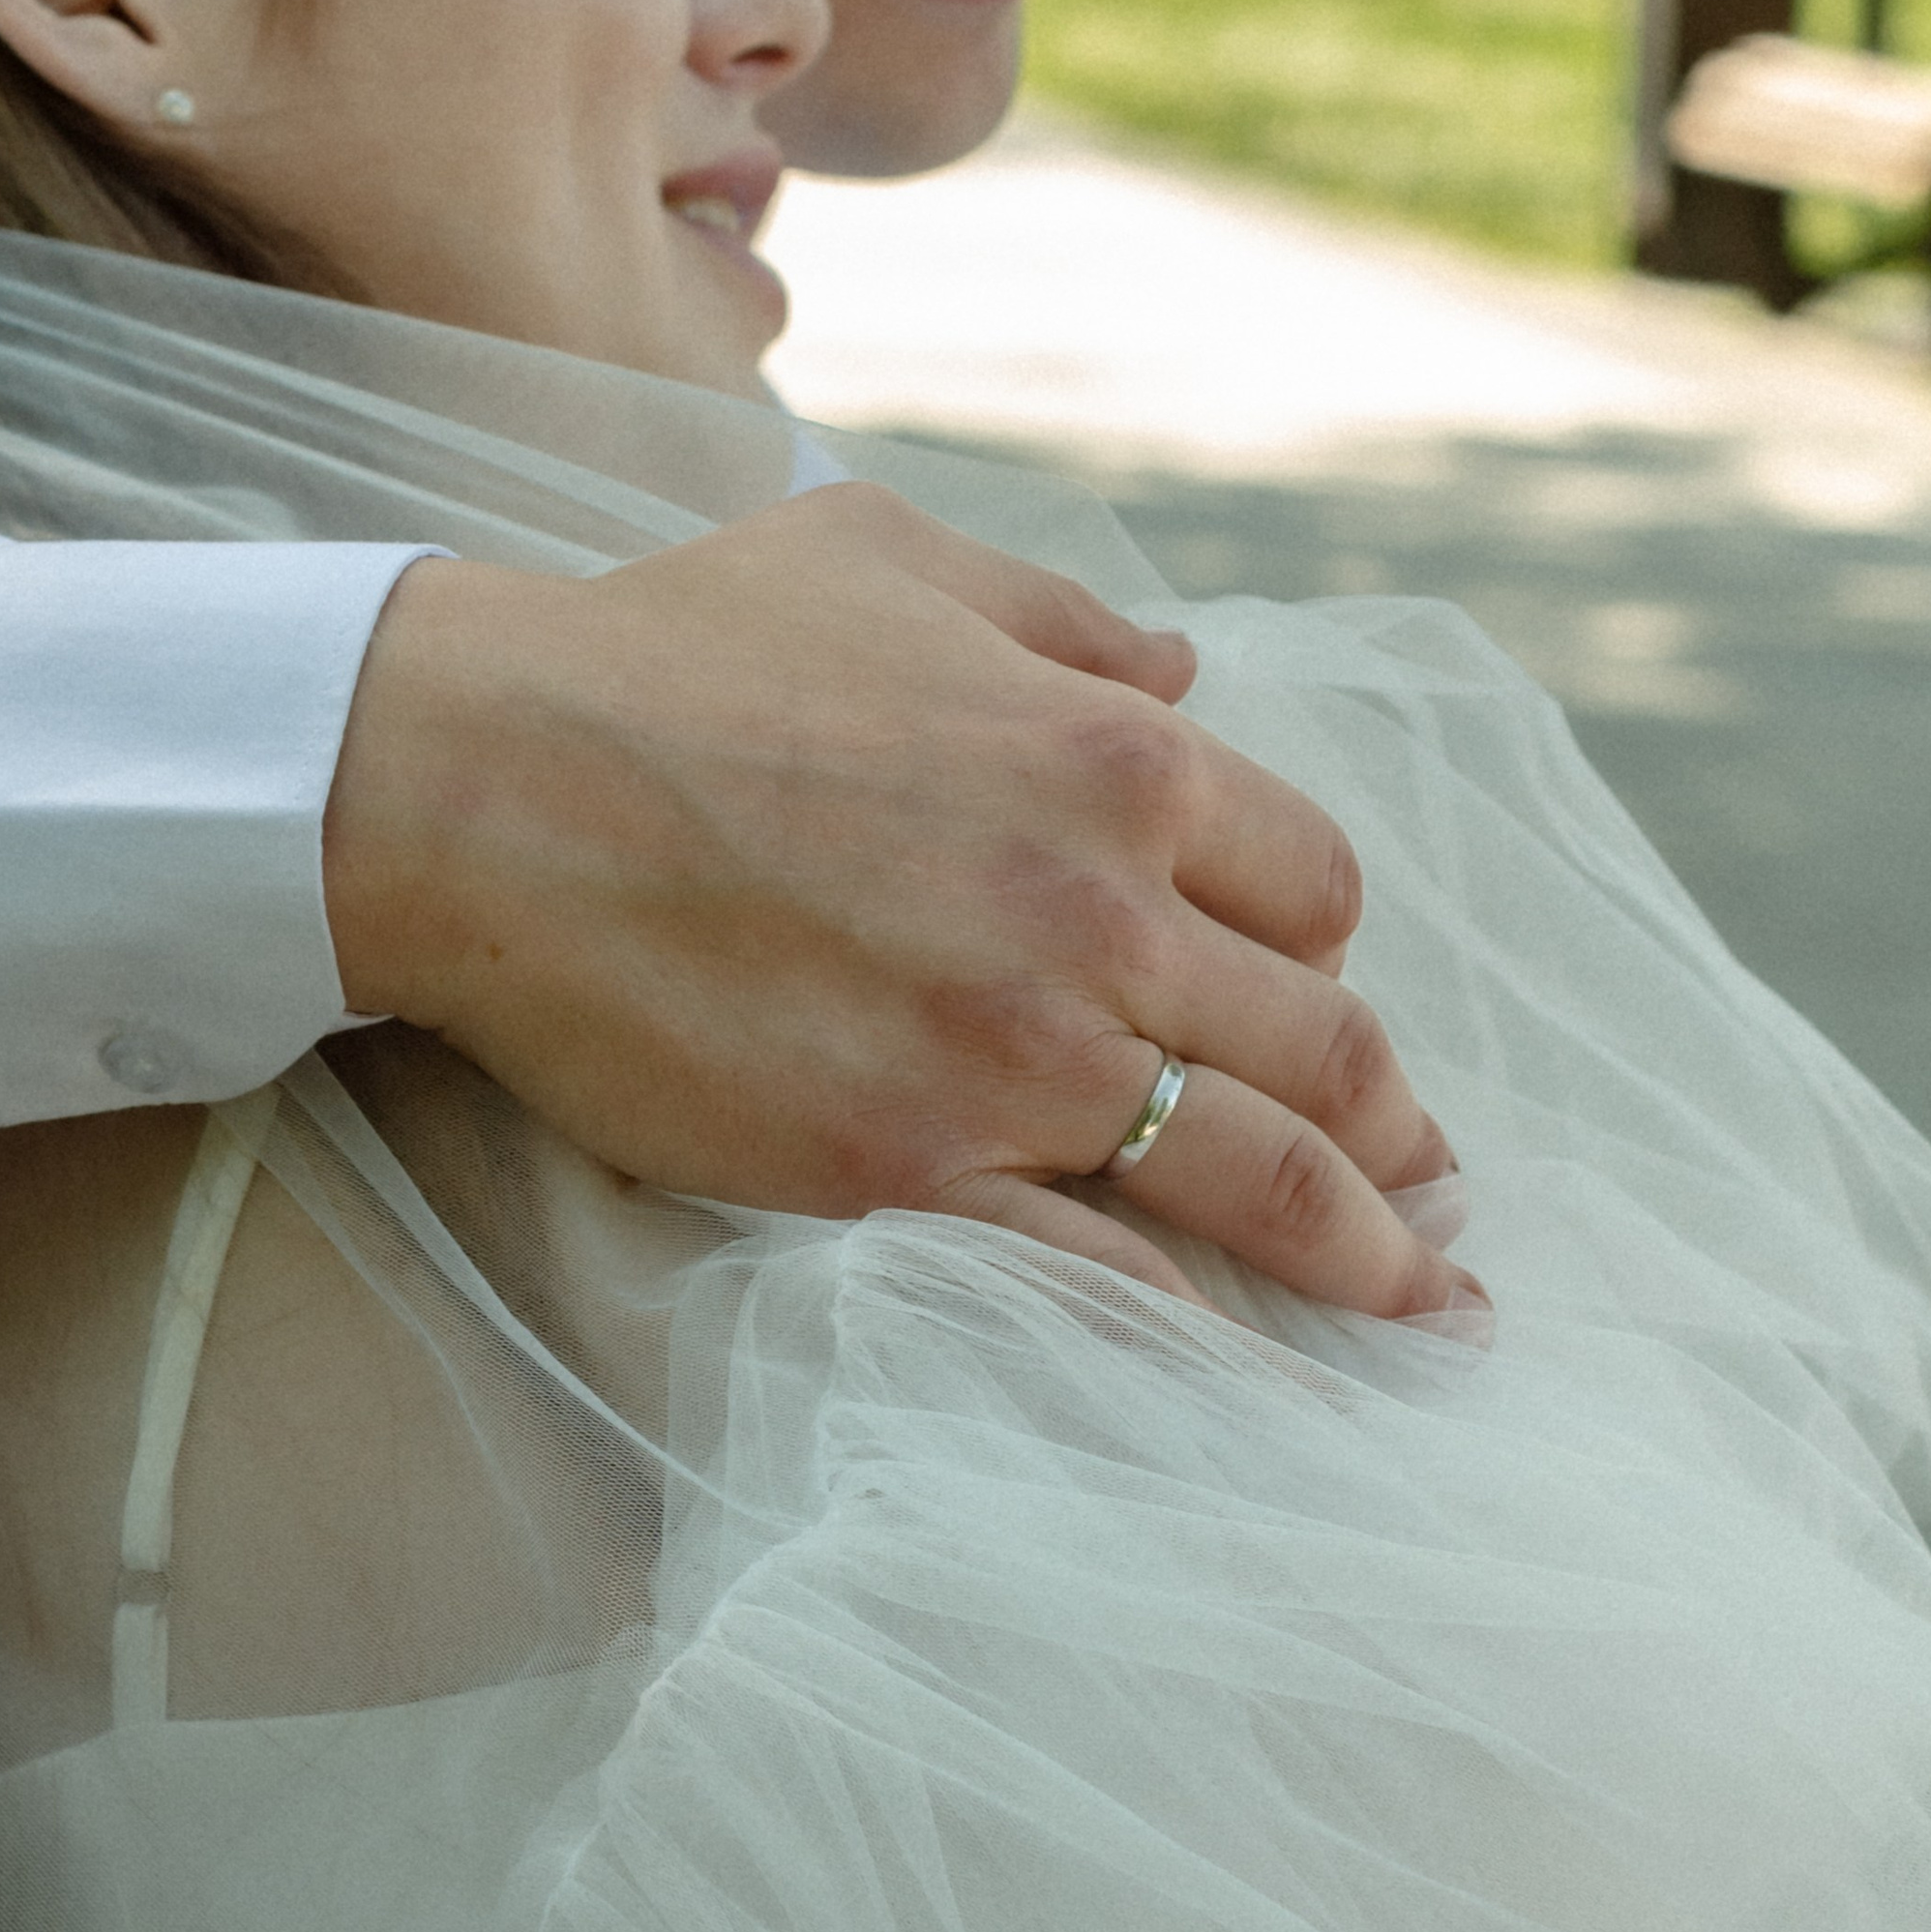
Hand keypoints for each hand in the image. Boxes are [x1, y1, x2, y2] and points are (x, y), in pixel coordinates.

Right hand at [322, 484, 1462, 1315]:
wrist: (488, 781)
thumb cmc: (678, 648)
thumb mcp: (892, 558)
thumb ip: (1063, 619)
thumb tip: (1184, 664)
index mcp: (1116, 761)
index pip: (1309, 881)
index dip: (1321, 939)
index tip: (1308, 985)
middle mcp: (1100, 916)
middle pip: (1320, 1042)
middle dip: (1399, 1124)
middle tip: (1442, 1188)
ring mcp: (1009, 1057)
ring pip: (1252, 1174)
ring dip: (1365, 1250)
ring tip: (1431, 1312)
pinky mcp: (902, 1170)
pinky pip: (1092, 1274)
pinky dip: (1192, 1332)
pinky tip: (1252, 1372)